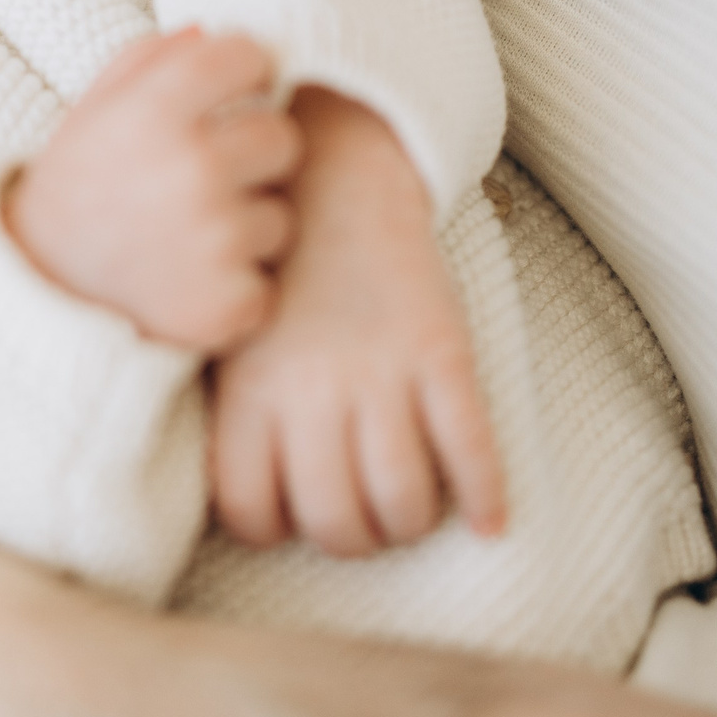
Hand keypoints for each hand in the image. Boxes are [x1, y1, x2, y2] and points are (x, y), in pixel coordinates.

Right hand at [3, 28, 302, 350]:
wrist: (36, 289)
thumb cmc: (72, 190)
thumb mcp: (91, 110)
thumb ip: (148, 59)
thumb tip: (211, 32)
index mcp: (153, 110)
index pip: (248, 56)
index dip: (245, 70)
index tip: (233, 92)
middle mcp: (191, 168)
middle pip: (281, 136)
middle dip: (252, 152)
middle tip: (206, 175)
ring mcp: (215, 239)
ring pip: (279, 216)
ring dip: (244, 226)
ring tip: (187, 236)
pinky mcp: (229, 303)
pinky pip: (267, 282)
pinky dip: (235, 286)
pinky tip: (188, 280)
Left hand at [209, 88, 505, 555]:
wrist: (333, 176)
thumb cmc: (272, 272)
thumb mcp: (227, 338)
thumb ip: (226, 415)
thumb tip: (239, 505)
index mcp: (246, 389)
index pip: (251, 511)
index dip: (275, 531)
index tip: (291, 517)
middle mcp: (310, 388)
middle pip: (334, 519)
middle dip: (352, 539)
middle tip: (362, 518)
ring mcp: (380, 371)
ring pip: (402, 500)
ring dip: (411, 524)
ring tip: (411, 510)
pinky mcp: (443, 351)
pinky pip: (470, 448)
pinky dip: (485, 499)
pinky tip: (489, 524)